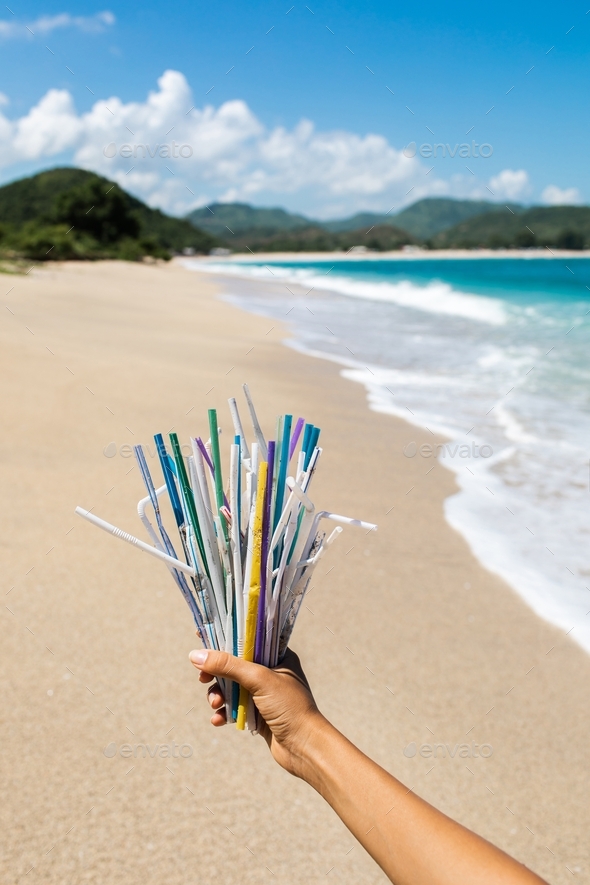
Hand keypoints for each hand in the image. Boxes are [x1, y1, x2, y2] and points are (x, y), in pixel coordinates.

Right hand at [189, 647, 327, 778]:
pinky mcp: (258, 714)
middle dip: (217, 674)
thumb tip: (196, 655)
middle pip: (234, 665)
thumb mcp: (258, 680)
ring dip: (218, 695)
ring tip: (215, 704)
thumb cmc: (290, 707)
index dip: (225, 640)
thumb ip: (228, 666)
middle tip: (203, 678)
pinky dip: (224, 712)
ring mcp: (264, 694)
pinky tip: (218, 720)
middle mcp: (271, 673)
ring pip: (231, 688)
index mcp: (278, 657)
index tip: (203, 639)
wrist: (305, 747)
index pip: (247, 640)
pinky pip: (234, 708)